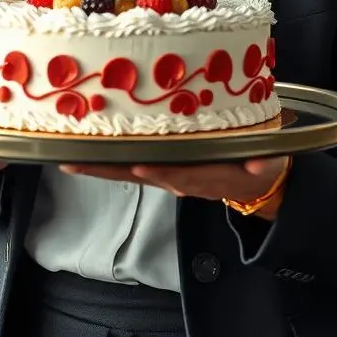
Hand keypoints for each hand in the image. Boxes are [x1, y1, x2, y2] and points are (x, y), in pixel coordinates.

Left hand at [59, 157, 288, 219]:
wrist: (254, 182)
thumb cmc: (256, 163)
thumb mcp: (265, 162)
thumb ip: (262, 163)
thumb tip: (259, 165)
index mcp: (204, 175)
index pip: (177, 172)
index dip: (158, 169)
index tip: (139, 164)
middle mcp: (179, 176)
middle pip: (140, 173)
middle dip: (109, 168)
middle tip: (77, 160)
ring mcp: (167, 172)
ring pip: (129, 169)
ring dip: (101, 165)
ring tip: (71, 156)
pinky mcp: (161, 166)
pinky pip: (130, 164)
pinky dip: (106, 161)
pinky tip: (83, 155)